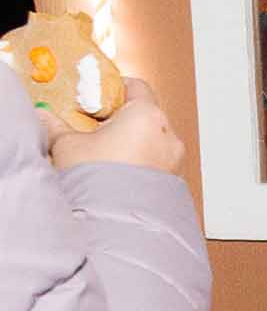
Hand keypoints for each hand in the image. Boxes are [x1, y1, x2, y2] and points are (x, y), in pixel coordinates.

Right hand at [45, 81, 183, 175]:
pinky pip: (157, 165)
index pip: (136, 87)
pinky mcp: (175, 184)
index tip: (97, 97)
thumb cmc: (99, 181)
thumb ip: (58, 126)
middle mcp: (169, 136)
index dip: (114, 89)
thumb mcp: (68, 147)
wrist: (117, 223)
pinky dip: (140, 165)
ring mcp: (176, 162)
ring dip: (131, 145)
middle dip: (121, 121)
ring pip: (153, 142)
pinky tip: (118, 175)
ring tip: (105, 157)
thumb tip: (46, 117)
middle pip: (146, 116)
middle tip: (95, 129)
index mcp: (148, 115)